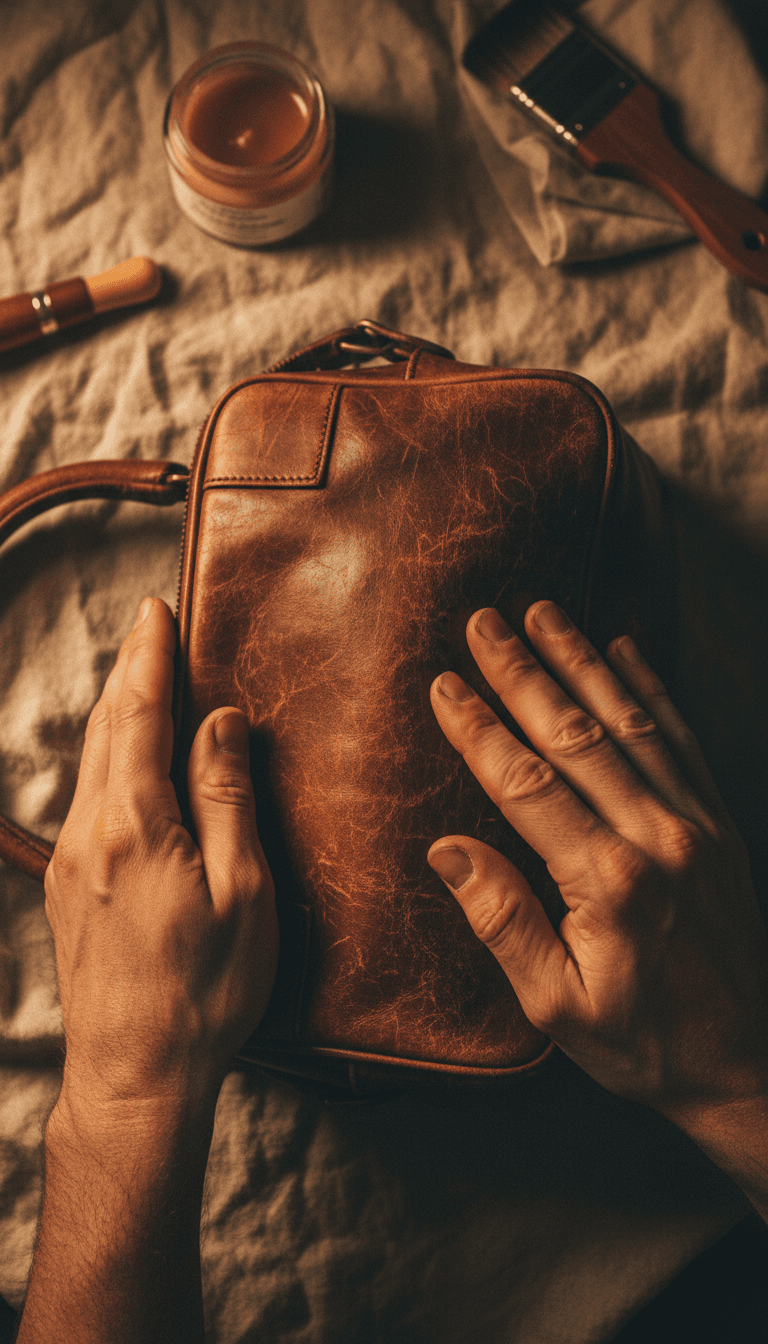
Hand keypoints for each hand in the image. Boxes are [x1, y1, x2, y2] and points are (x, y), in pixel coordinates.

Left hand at [44, 597, 277, 1121]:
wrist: (133, 1076)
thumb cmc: (202, 993)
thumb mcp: (241, 892)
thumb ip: (227, 797)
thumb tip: (221, 723)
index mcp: (134, 826)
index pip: (137, 716)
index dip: (149, 659)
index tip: (157, 610)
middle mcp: (89, 834)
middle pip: (105, 730)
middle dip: (129, 673)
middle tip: (152, 630)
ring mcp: (69, 863)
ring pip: (91, 764)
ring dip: (117, 715)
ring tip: (143, 682)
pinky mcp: (66, 889)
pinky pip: (88, 800)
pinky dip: (110, 760)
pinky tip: (130, 764)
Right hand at [428, 602, 767, 1126]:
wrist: (749, 1064)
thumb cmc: (643, 1044)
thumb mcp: (556, 1005)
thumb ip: (502, 920)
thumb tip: (446, 848)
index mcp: (608, 880)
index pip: (525, 782)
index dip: (479, 728)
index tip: (444, 683)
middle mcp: (657, 836)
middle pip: (574, 733)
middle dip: (524, 672)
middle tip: (484, 621)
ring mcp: (695, 823)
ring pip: (629, 721)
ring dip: (583, 662)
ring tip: (546, 613)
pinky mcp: (720, 824)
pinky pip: (682, 738)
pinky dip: (653, 688)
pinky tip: (629, 649)